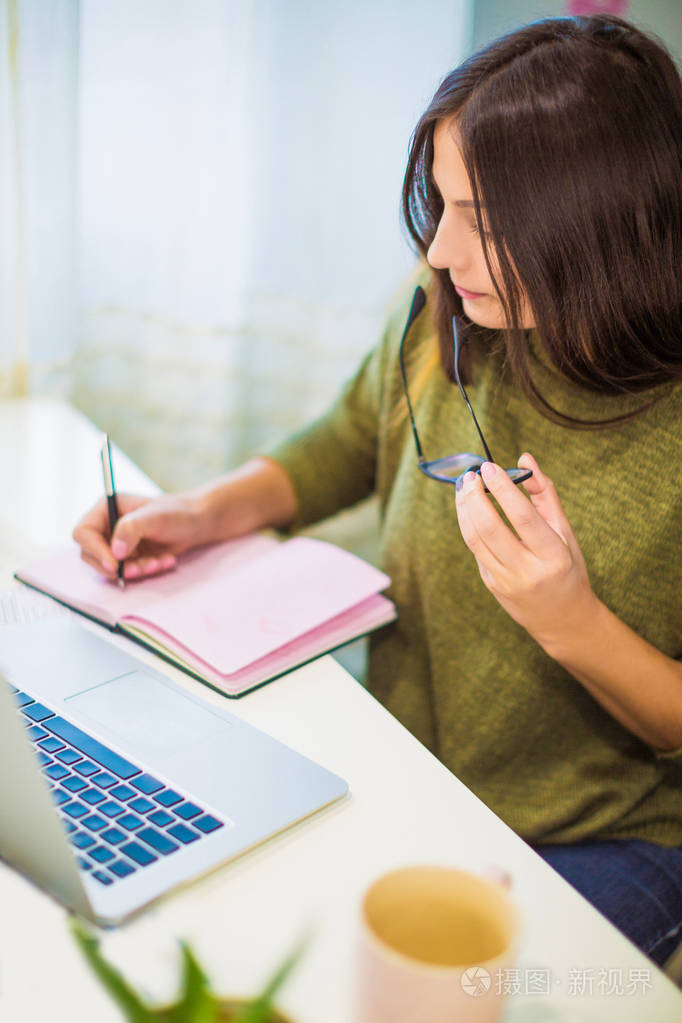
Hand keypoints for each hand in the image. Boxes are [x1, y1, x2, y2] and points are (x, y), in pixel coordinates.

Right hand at [72, 492, 204, 581]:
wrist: (196, 523)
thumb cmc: (175, 512)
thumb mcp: (152, 517)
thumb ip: (130, 530)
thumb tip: (115, 553)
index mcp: (106, 508)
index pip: (83, 533)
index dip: (95, 550)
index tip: (114, 563)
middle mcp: (106, 527)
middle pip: (91, 554)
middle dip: (116, 566)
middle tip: (139, 569)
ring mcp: (117, 544)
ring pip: (110, 568)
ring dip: (134, 570)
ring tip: (158, 563)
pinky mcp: (129, 558)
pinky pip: (127, 573)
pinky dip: (144, 571)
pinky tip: (164, 562)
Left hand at [454, 452, 596, 649]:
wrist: (562, 618)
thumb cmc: (567, 568)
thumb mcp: (565, 532)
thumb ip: (545, 494)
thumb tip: (524, 458)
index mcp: (554, 556)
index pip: (522, 517)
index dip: (503, 489)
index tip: (489, 467)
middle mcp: (528, 571)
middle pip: (490, 528)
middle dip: (474, 497)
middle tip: (471, 475)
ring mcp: (505, 581)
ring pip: (475, 539)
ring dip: (465, 509)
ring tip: (464, 487)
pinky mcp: (491, 585)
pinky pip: (476, 550)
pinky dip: (469, 525)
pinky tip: (470, 509)